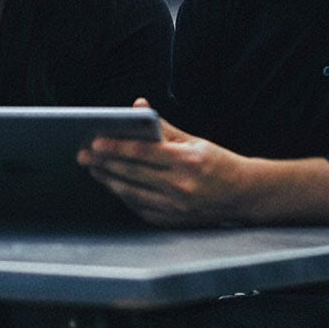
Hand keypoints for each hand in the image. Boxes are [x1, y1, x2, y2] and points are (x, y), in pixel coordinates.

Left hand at [77, 99, 249, 226]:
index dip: (116, 147)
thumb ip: (163, 127)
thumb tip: (139, 107)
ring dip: (109, 181)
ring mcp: (176, 207)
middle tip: (84, 156)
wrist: (244, 194)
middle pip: (133, 173)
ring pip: (132, 193)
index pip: (143, 153)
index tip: (96, 142)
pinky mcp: (173, 221)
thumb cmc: (218, 163)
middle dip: (104, 164)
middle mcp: (181, 185)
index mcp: (187, 160)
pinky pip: (141, 209)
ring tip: (94, 170)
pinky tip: (115, 186)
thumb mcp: (195, 140)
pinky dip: (125, 197)